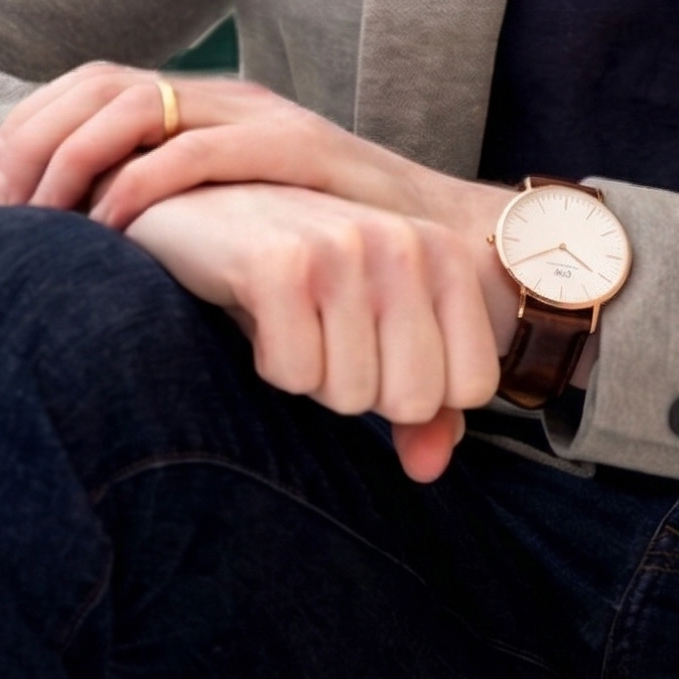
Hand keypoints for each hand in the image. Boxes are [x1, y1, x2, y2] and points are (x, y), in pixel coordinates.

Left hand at [0, 63, 495, 246]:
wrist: (441, 246)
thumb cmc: (325, 246)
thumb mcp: (228, 219)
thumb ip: (169, 214)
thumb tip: (76, 244)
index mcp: (206, 105)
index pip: (92, 83)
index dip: (31, 128)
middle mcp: (226, 96)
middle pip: (98, 86)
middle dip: (34, 143)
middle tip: (4, 213)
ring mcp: (260, 117)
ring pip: (133, 107)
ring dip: (72, 161)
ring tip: (45, 222)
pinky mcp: (294, 148)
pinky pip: (193, 151)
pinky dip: (138, 185)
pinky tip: (110, 230)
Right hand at [124, 183, 500, 481]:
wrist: (204, 209)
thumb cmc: (302, 276)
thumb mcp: (372, 328)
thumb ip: (421, 403)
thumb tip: (430, 469)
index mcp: (444, 253)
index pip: (473, 386)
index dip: (416, 394)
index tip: (376, 350)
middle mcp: (404, 242)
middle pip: (415, 399)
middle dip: (362, 390)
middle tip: (325, 336)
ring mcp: (344, 246)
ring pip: (352, 395)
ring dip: (312, 376)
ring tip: (293, 318)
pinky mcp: (280, 262)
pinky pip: (296, 376)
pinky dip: (270, 363)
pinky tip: (259, 312)